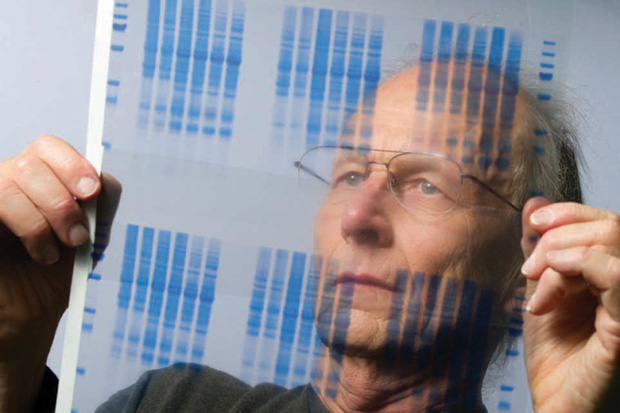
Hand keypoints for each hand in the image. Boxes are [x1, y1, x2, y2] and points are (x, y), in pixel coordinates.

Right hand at [0, 135, 120, 411]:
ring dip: (39, 220)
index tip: (92, 192)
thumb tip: (104, 182)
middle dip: (61, 202)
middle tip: (78, 237)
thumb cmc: (57, 273)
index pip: (47, 147)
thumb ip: (99, 207)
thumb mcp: (89, 237)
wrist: (28, 316)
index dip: (71, 164)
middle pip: (30, 162)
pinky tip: (36, 253)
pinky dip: (24, 225)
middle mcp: (9, 183)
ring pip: (8, 181)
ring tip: (52, 253)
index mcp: (39, 178)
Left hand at [520, 197, 619, 411]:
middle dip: (558, 237)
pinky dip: (580, 263)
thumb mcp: (541, 292)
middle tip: (529, 269)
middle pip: (609, 226)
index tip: (535, 221)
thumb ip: (542, 251)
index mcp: (610, 274)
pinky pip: (617, 274)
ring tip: (537, 286)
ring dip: (561, 254)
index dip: (570, 212)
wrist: (559, 406)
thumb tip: (535, 200)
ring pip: (612, 242)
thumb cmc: (554, 357)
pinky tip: (551, 280)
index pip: (604, 223)